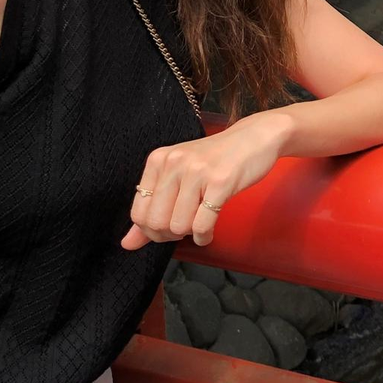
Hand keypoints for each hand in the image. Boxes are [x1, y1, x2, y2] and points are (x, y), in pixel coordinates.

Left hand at [122, 111, 289, 250]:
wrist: (255, 138)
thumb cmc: (216, 160)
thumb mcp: (179, 178)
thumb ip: (152, 210)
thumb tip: (127, 244)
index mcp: (159, 160)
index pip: (139, 213)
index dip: (151, 230)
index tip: (168, 226)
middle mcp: (175, 163)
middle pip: (156, 223)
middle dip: (170, 235)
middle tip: (186, 228)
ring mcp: (198, 171)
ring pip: (178, 226)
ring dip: (190, 234)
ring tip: (200, 223)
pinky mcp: (221, 181)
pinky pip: (202, 224)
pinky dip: (204, 236)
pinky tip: (209, 230)